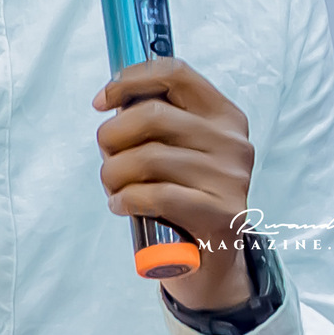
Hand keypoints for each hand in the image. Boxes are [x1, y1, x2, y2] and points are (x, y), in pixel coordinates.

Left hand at [94, 57, 255, 310]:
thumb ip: (157, 122)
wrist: (213, 260)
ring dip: (114, 174)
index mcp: (224, 116)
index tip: (101, 102)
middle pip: (152, 114)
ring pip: (148, 157)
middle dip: (112, 136)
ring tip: (114, 189)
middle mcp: (233, 141)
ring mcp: (230, 177)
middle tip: (107, 158)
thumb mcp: (181, 151)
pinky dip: (126, 199)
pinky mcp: (221, 213)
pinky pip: (156, 194)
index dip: (129, 80)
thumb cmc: (186, 197)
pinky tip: (122, 206)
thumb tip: (113, 100)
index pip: (175, 74)